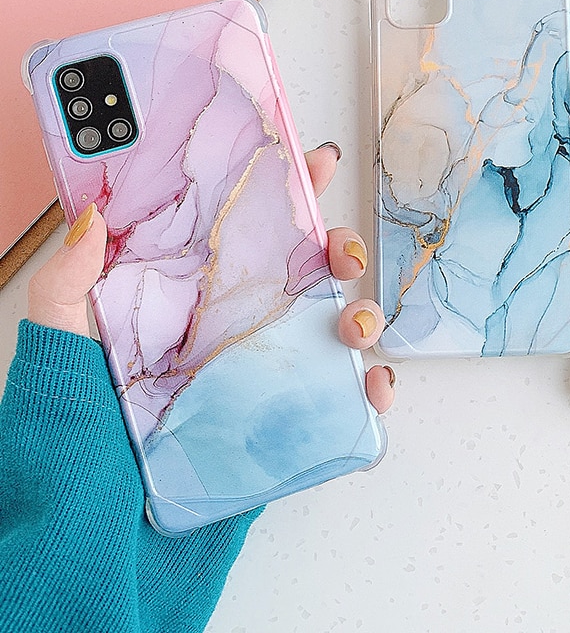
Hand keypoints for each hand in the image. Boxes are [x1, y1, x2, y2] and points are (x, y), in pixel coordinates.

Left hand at [27, 142, 394, 411]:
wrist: (88, 548)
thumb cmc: (65, 446)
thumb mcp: (57, 353)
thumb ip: (68, 285)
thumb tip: (90, 214)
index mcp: (183, 301)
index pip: (238, 231)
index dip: (282, 189)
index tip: (315, 160)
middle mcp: (227, 332)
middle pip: (302, 271)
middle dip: (337, 247)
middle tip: (338, 252)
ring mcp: (259, 378)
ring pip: (333, 328)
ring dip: (363, 315)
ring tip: (352, 328)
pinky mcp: (281, 428)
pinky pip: (341, 401)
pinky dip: (372, 390)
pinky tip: (372, 389)